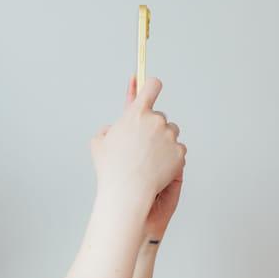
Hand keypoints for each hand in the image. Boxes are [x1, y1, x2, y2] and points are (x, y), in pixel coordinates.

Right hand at [90, 77, 185, 210]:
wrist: (128, 192)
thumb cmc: (112, 169)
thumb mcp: (99, 143)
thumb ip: (109, 130)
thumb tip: (114, 129)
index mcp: (137, 113)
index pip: (151, 86)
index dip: (151, 86)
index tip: (151, 87)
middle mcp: (156, 120)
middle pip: (161, 116)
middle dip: (154, 127)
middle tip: (143, 145)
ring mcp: (170, 136)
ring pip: (171, 132)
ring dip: (164, 141)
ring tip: (149, 159)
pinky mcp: (179, 152)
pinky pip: (178, 150)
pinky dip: (171, 157)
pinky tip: (159, 167)